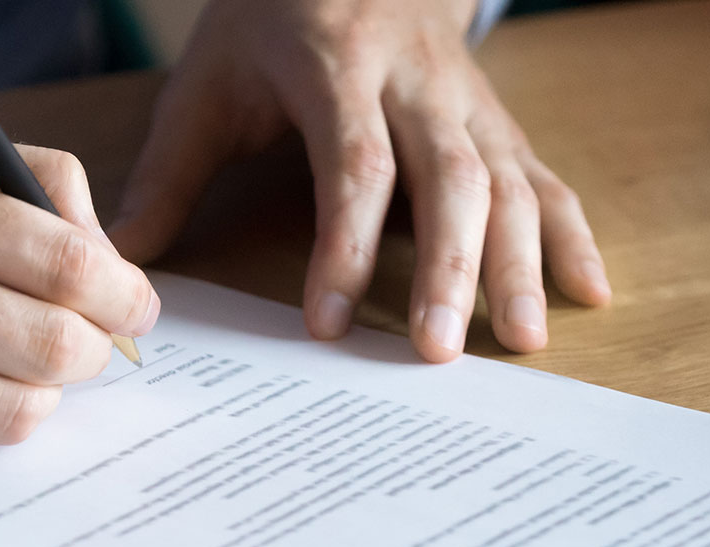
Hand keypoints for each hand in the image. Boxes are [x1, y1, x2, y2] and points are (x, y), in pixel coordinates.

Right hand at [0, 122, 159, 459]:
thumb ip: (10, 176)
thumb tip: (102, 247)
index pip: (63, 265)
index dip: (123, 292)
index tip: (136, 303)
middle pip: (53, 347)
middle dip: (98, 349)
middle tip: (96, 340)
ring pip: (11, 412)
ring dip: (42, 391)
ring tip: (25, 362)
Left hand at [111, 0, 609, 360]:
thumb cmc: (272, 23)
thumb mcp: (209, 80)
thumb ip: (169, 169)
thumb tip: (120, 256)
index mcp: (339, 68)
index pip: (354, 165)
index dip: (343, 247)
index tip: (327, 323)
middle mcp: (418, 84)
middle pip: (449, 178)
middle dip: (448, 268)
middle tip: (435, 351)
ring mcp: (469, 102)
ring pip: (508, 181)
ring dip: (517, 263)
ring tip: (519, 340)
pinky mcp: (498, 122)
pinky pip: (545, 176)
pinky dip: (571, 235)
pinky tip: (589, 292)